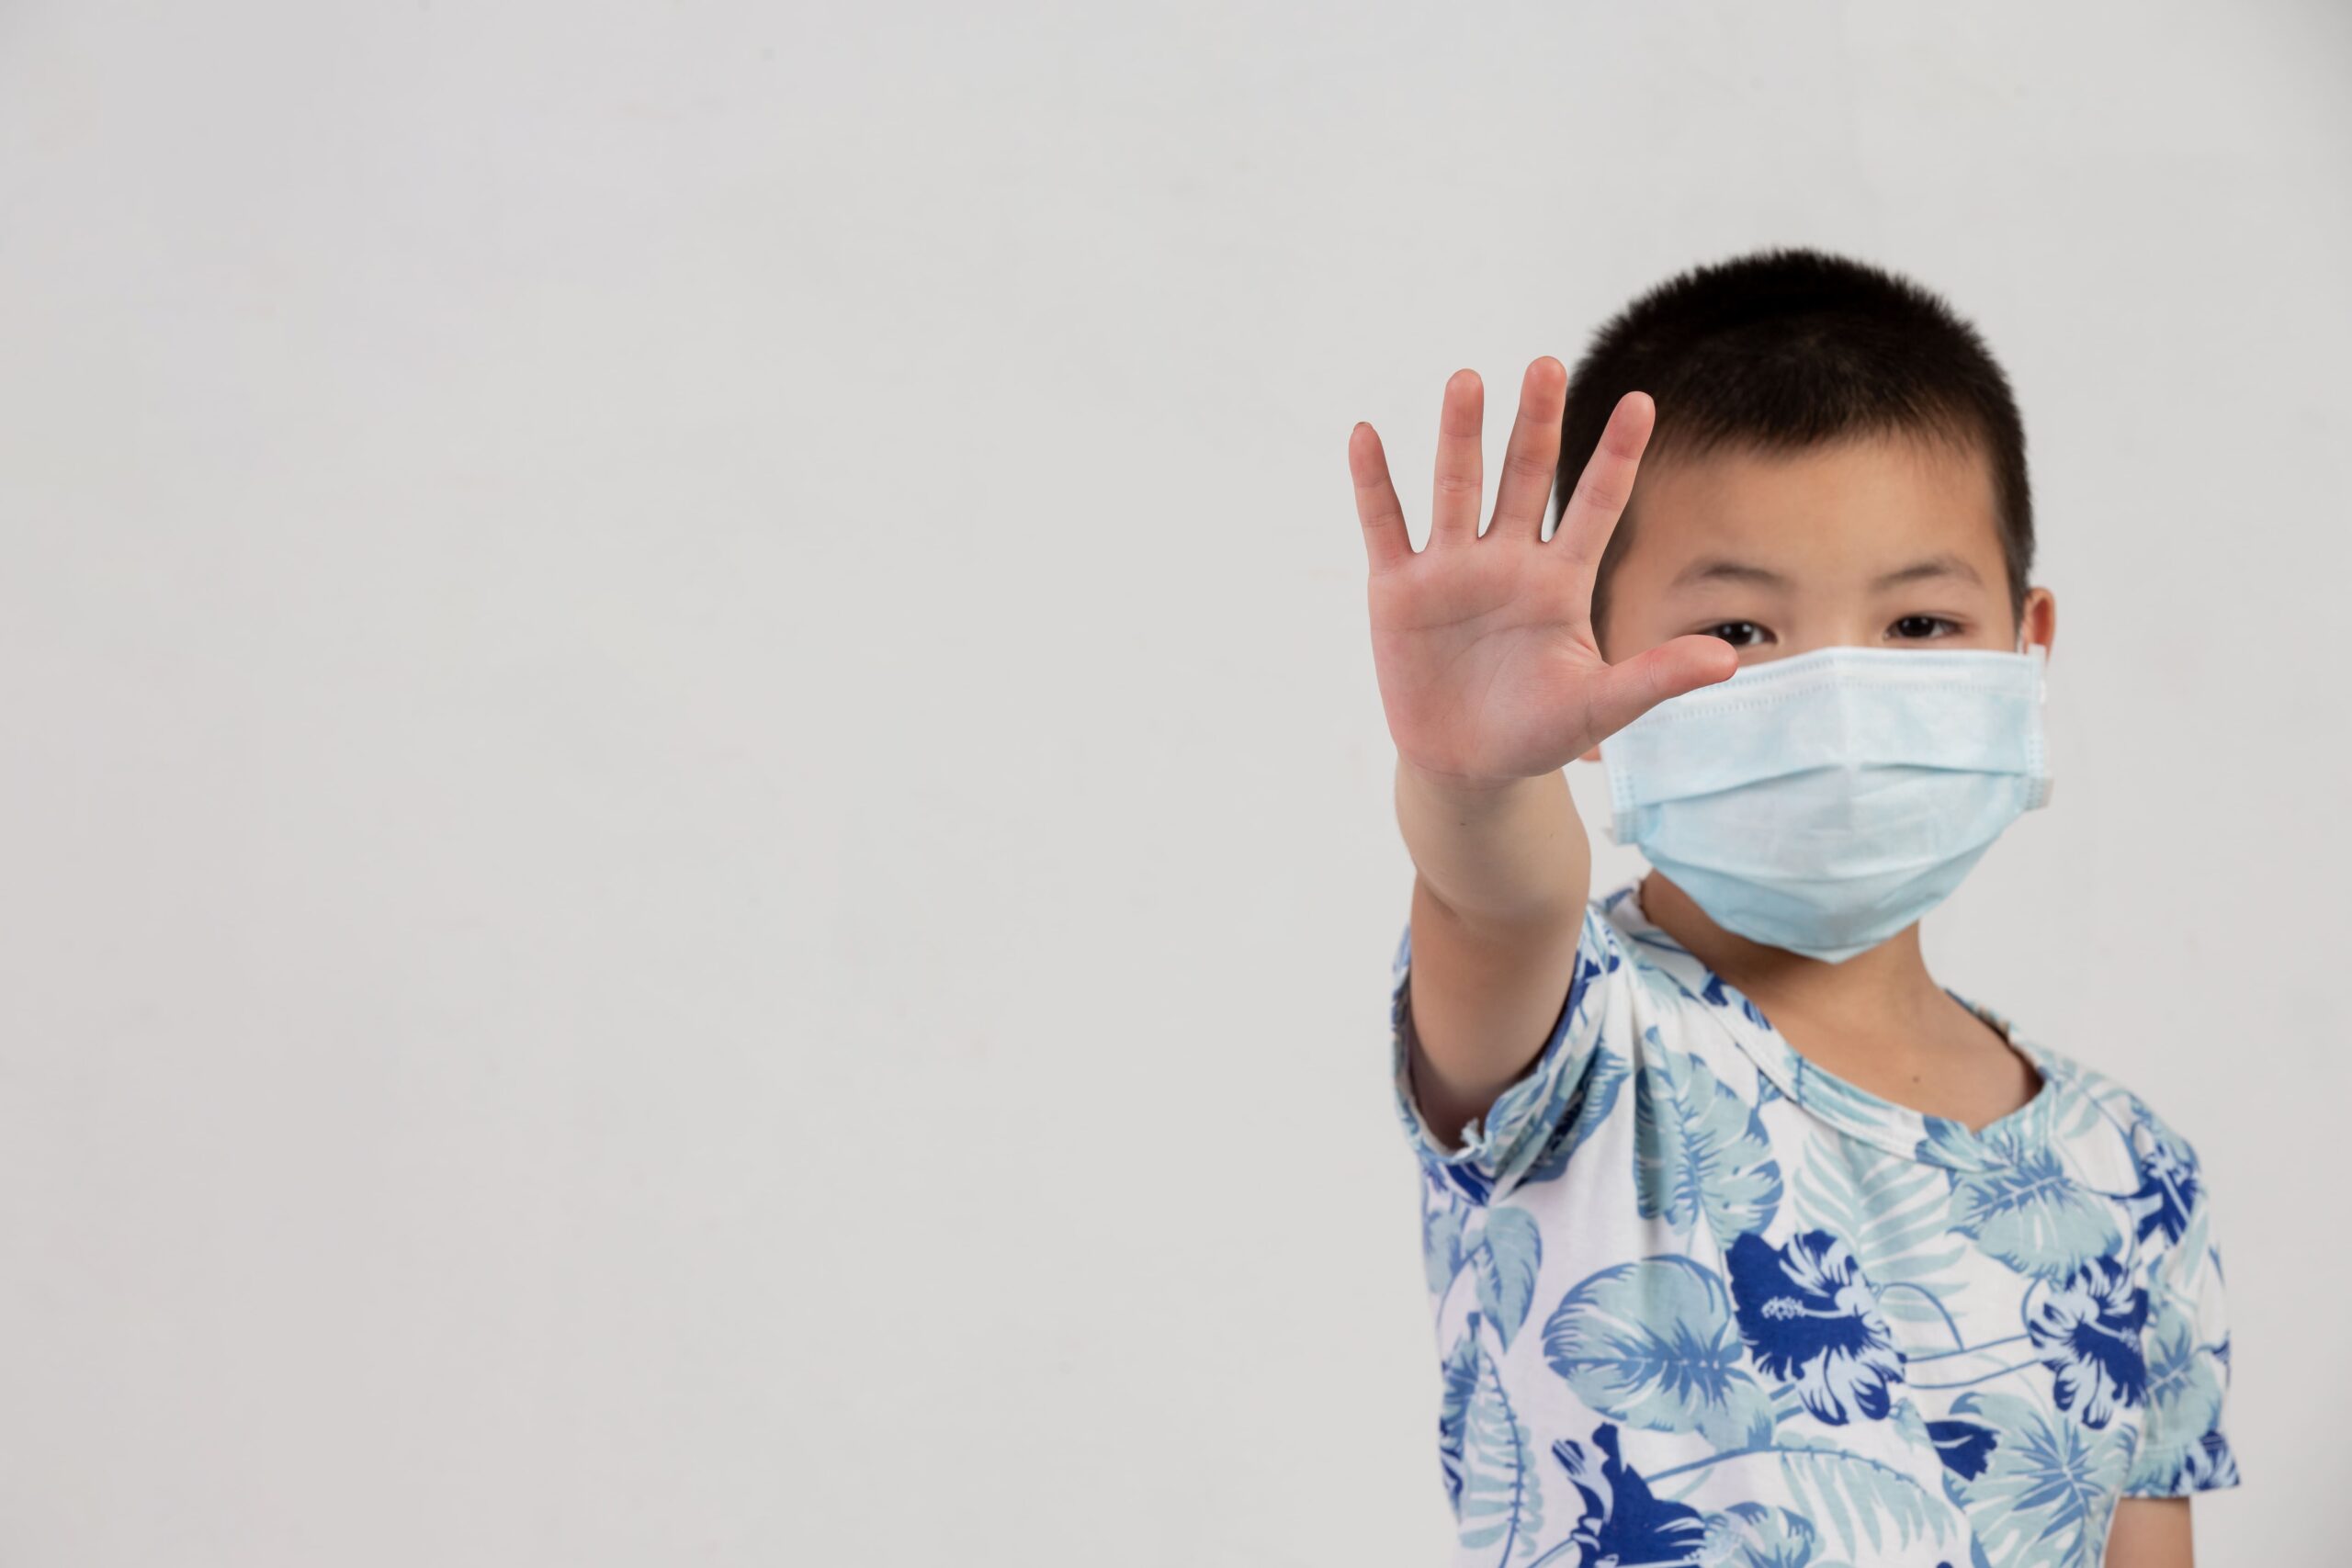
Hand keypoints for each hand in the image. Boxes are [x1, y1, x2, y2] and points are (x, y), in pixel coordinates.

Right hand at [1350, 360, 1737, 788]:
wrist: (1466, 768)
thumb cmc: (1539, 732)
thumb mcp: (1601, 707)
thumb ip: (1656, 677)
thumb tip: (1730, 661)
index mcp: (1561, 580)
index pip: (1597, 504)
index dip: (1616, 455)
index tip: (1642, 401)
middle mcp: (1509, 560)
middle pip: (1525, 477)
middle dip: (1535, 423)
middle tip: (1546, 365)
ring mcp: (1451, 570)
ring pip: (1457, 488)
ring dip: (1461, 435)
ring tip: (1467, 380)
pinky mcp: (1398, 590)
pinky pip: (1385, 526)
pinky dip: (1373, 482)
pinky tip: (1366, 434)